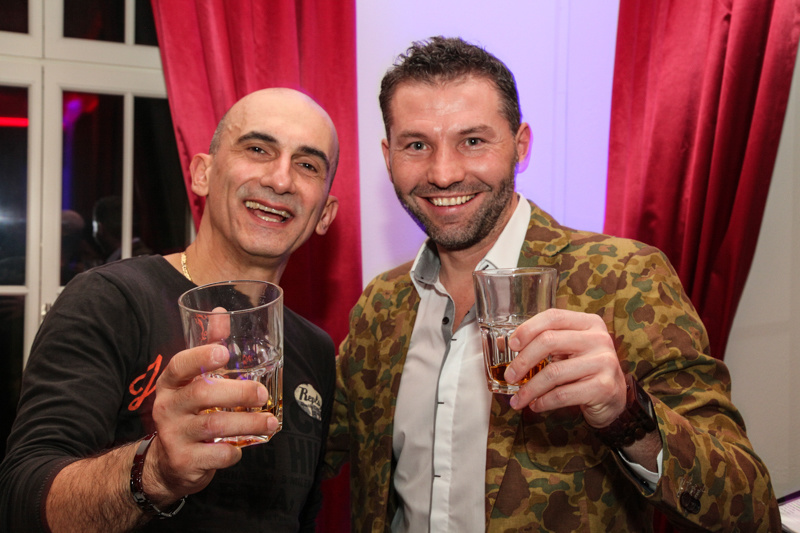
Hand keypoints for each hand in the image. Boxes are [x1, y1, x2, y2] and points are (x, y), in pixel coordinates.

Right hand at [145, 341, 278, 504]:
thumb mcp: (192, 380)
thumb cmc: (188, 411)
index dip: (200, 357)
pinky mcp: (184, 461)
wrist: (168, 462)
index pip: (179, 366)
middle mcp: (167, 408)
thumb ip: (208, 347)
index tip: (224, 352)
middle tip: (262, 394)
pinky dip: (235, 451)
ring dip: (248, 422)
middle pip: (202, 395)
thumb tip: (222, 312)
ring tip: (270, 422)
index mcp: (170, 384)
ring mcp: (173, 436)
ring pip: (214, 426)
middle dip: (238, 392)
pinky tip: (243, 446)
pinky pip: (216, 455)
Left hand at [505, 308, 626, 428]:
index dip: (528, 329)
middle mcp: (599, 339)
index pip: (553, 317)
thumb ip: (543, 343)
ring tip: (518, 398)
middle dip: (523, 361)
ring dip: (530, 388)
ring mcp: (604, 362)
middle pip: (549, 341)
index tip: (512, 345)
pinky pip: (563, 394)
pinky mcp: (603, 387)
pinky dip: (544, 401)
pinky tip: (536, 405)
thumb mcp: (568, 350)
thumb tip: (502, 343)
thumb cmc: (585, 370)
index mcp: (589, 323)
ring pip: (554, 372)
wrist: (614, 399)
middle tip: (510, 376)